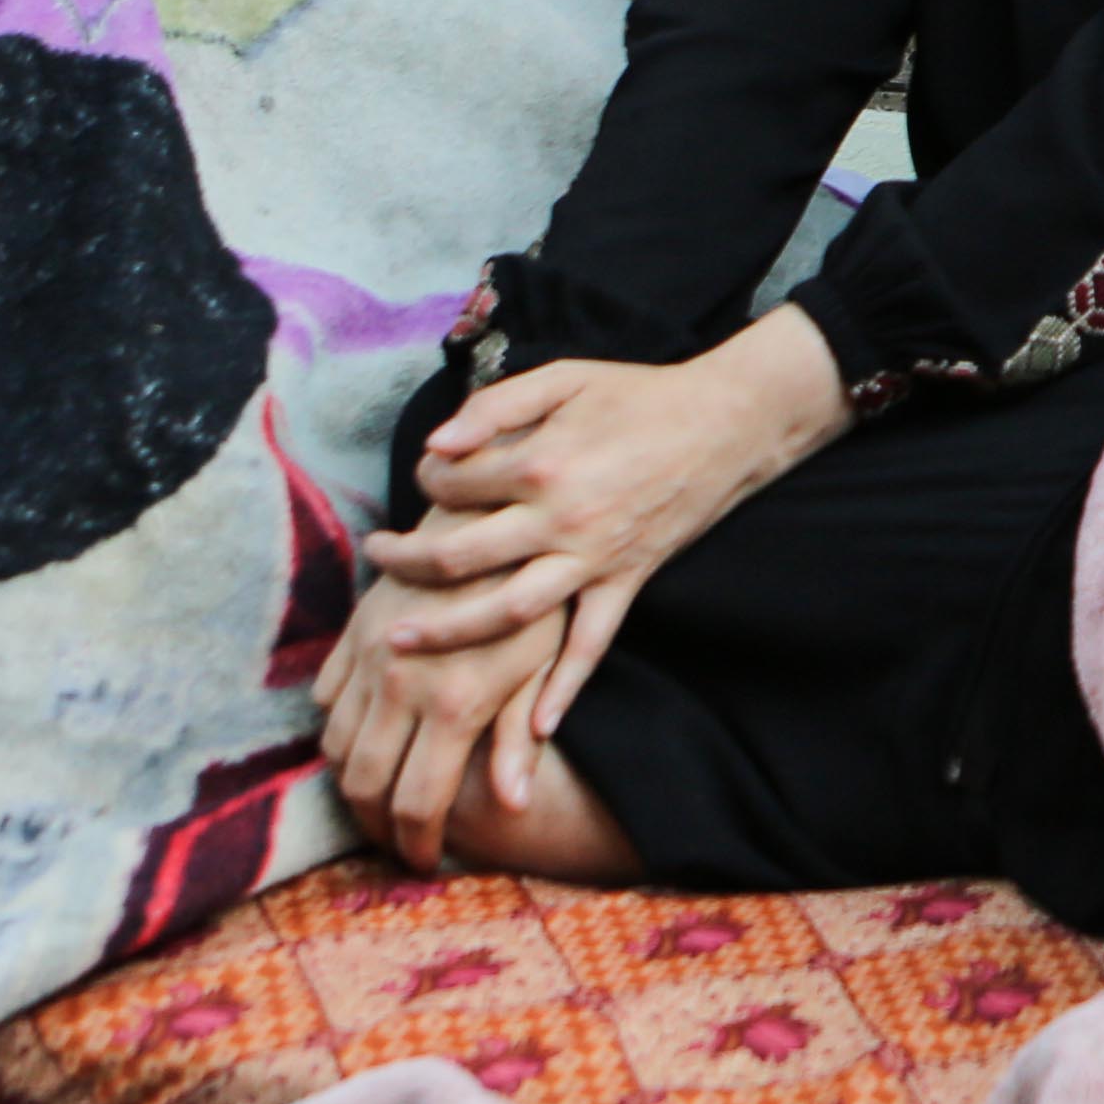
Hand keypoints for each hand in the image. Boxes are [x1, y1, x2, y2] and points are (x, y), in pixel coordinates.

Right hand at [322, 581, 572, 871]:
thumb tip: (514, 806)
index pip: (416, 802)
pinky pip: (328, 698)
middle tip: (399, 844)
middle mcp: (399, 684)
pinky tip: (368, 742)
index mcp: (452, 702)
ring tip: (383, 801)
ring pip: (336, 746)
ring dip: (353, 783)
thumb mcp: (546, 659)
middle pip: (363, 785)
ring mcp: (369, 657)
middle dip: (377, 827)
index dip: (416, 845)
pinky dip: (341, 730)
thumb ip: (519, 733)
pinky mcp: (354, 631)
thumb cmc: (538, 585)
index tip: (426, 863)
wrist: (492, 509)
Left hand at [363, 306, 849, 731]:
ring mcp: (594, 557)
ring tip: (396, 641)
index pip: (453, 484)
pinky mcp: (626, 581)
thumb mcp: (565, 377)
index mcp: (540, 463)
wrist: (728, 422)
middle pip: (459, 556)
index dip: (426, 479)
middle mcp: (561, 519)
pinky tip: (534, 726)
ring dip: (448, 632)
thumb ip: (496, 406)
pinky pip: (590, 643)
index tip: (422, 477)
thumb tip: (437, 444)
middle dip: (405, 562)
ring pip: (507, 611)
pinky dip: (563, 687)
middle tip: (375, 559)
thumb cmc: (641, 394)